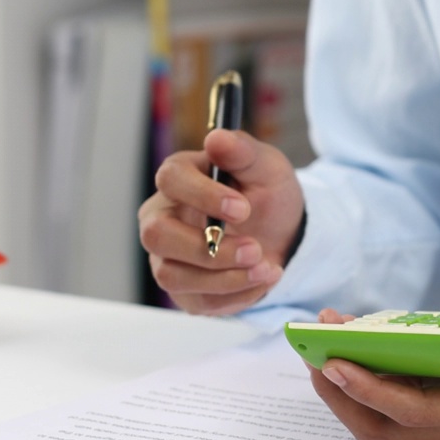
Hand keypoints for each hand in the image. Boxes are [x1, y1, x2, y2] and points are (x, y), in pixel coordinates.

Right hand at [138, 129, 304, 314]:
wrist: (281, 234)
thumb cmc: (265, 195)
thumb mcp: (266, 167)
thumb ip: (243, 151)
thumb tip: (217, 138)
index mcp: (178, 179)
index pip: (171, 180)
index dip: (203, 195)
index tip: (244, 208)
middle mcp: (161, 218)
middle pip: (157, 235)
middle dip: (207, 249)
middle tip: (254, 250)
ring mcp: (167, 256)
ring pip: (173, 276)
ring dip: (226, 278)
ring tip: (267, 268)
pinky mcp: (183, 290)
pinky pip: (197, 301)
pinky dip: (236, 296)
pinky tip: (261, 280)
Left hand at [308, 307, 439, 439]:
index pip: (413, 412)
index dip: (369, 391)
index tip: (334, 364)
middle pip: (381, 427)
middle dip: (340, 393)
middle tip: (313, 348)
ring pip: (381, 418)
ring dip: (346, 384)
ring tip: (325, 334)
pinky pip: (392, 398)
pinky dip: (366, 373)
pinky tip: (354, 333)